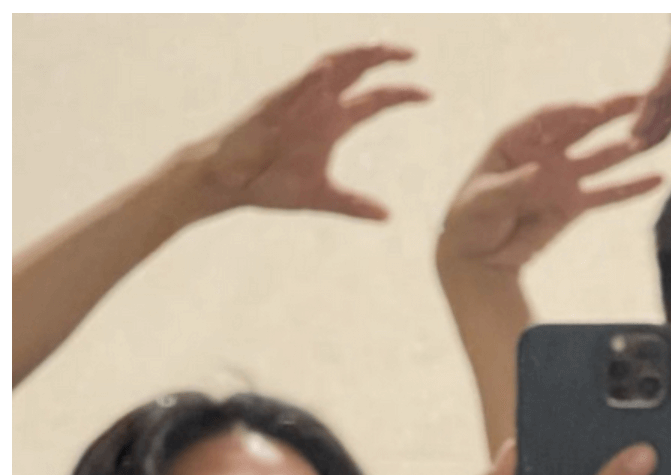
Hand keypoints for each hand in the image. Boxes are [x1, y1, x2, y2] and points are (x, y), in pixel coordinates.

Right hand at [192, 44, 429, 218]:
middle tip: (412, 53)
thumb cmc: (270, 185)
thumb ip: (354, 205)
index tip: (429, 94)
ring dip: (352, 56)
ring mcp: (295, 101)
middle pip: (356, 72)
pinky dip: (309, 78)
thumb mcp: (320, 197)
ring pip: (328, 68)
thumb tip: (387, 217)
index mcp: (333, 123)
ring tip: (378, 48)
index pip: (374, 101)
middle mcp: (318, 105)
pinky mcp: (270, 107)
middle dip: (382, 58)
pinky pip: (293, 87)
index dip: (400, 94)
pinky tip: (327, 70)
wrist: (228, 184)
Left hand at [437, 95, 662, 275]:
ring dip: (624, 148)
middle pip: (580, 126)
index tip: (591, 110)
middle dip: (609, 112)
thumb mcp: (481, 201)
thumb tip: (537, 172)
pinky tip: (656, 180)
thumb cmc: (470, 221)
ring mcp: (561, 178)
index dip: (569, 113)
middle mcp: (543, 153)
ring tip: (650, 138)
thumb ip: (509, 186)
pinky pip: (606, 194)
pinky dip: (630, 188)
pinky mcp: (573, 205)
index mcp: (515, 141)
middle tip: (639, 99)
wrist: (478, 257)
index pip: (546, 119)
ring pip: (599, 157)